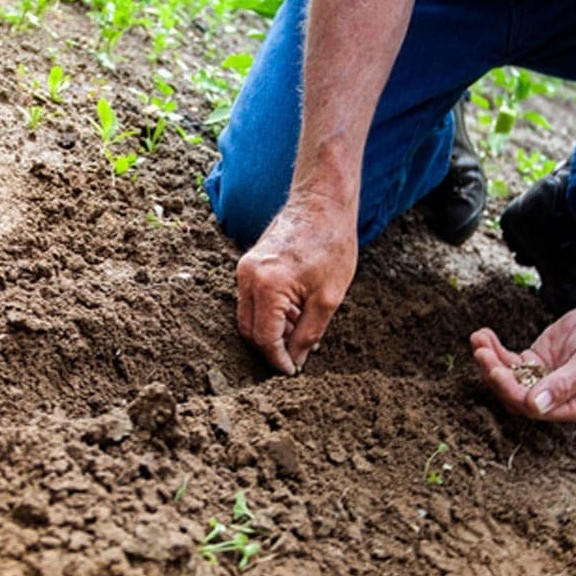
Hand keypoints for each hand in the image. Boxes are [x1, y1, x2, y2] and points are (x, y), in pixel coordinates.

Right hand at [236, 194, 357, 374]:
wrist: (322, 203)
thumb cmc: (331, 244)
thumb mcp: (328, 298)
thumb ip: (308, 333)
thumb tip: (296, 360)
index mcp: (267, 286)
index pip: (264, 338)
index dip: (278, 360)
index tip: (292, 371)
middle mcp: (247, 277)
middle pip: (249, 330)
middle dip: (271, 348)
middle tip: (296, 357)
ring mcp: (244, 269)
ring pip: (248, 317)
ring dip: (270, 331)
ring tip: (300, 330)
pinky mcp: (248, 264)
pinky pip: (251, 300)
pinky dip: (268, 314)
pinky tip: (294, 313)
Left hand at [470, 304, 575, 421]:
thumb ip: (564, 385)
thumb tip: (535, 407)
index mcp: (574, 407)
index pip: (534, 409)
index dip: (512, 392)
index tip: (497, 372)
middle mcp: (554, 400)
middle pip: (514, 395)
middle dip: (495, 374)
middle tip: (481, 352)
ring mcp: (540, 381)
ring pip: (507, 378)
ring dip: (489, 360)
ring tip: (478, 339)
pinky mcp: (532, 363)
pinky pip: (507, 361)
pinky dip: (493, 349)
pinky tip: (482, 335)